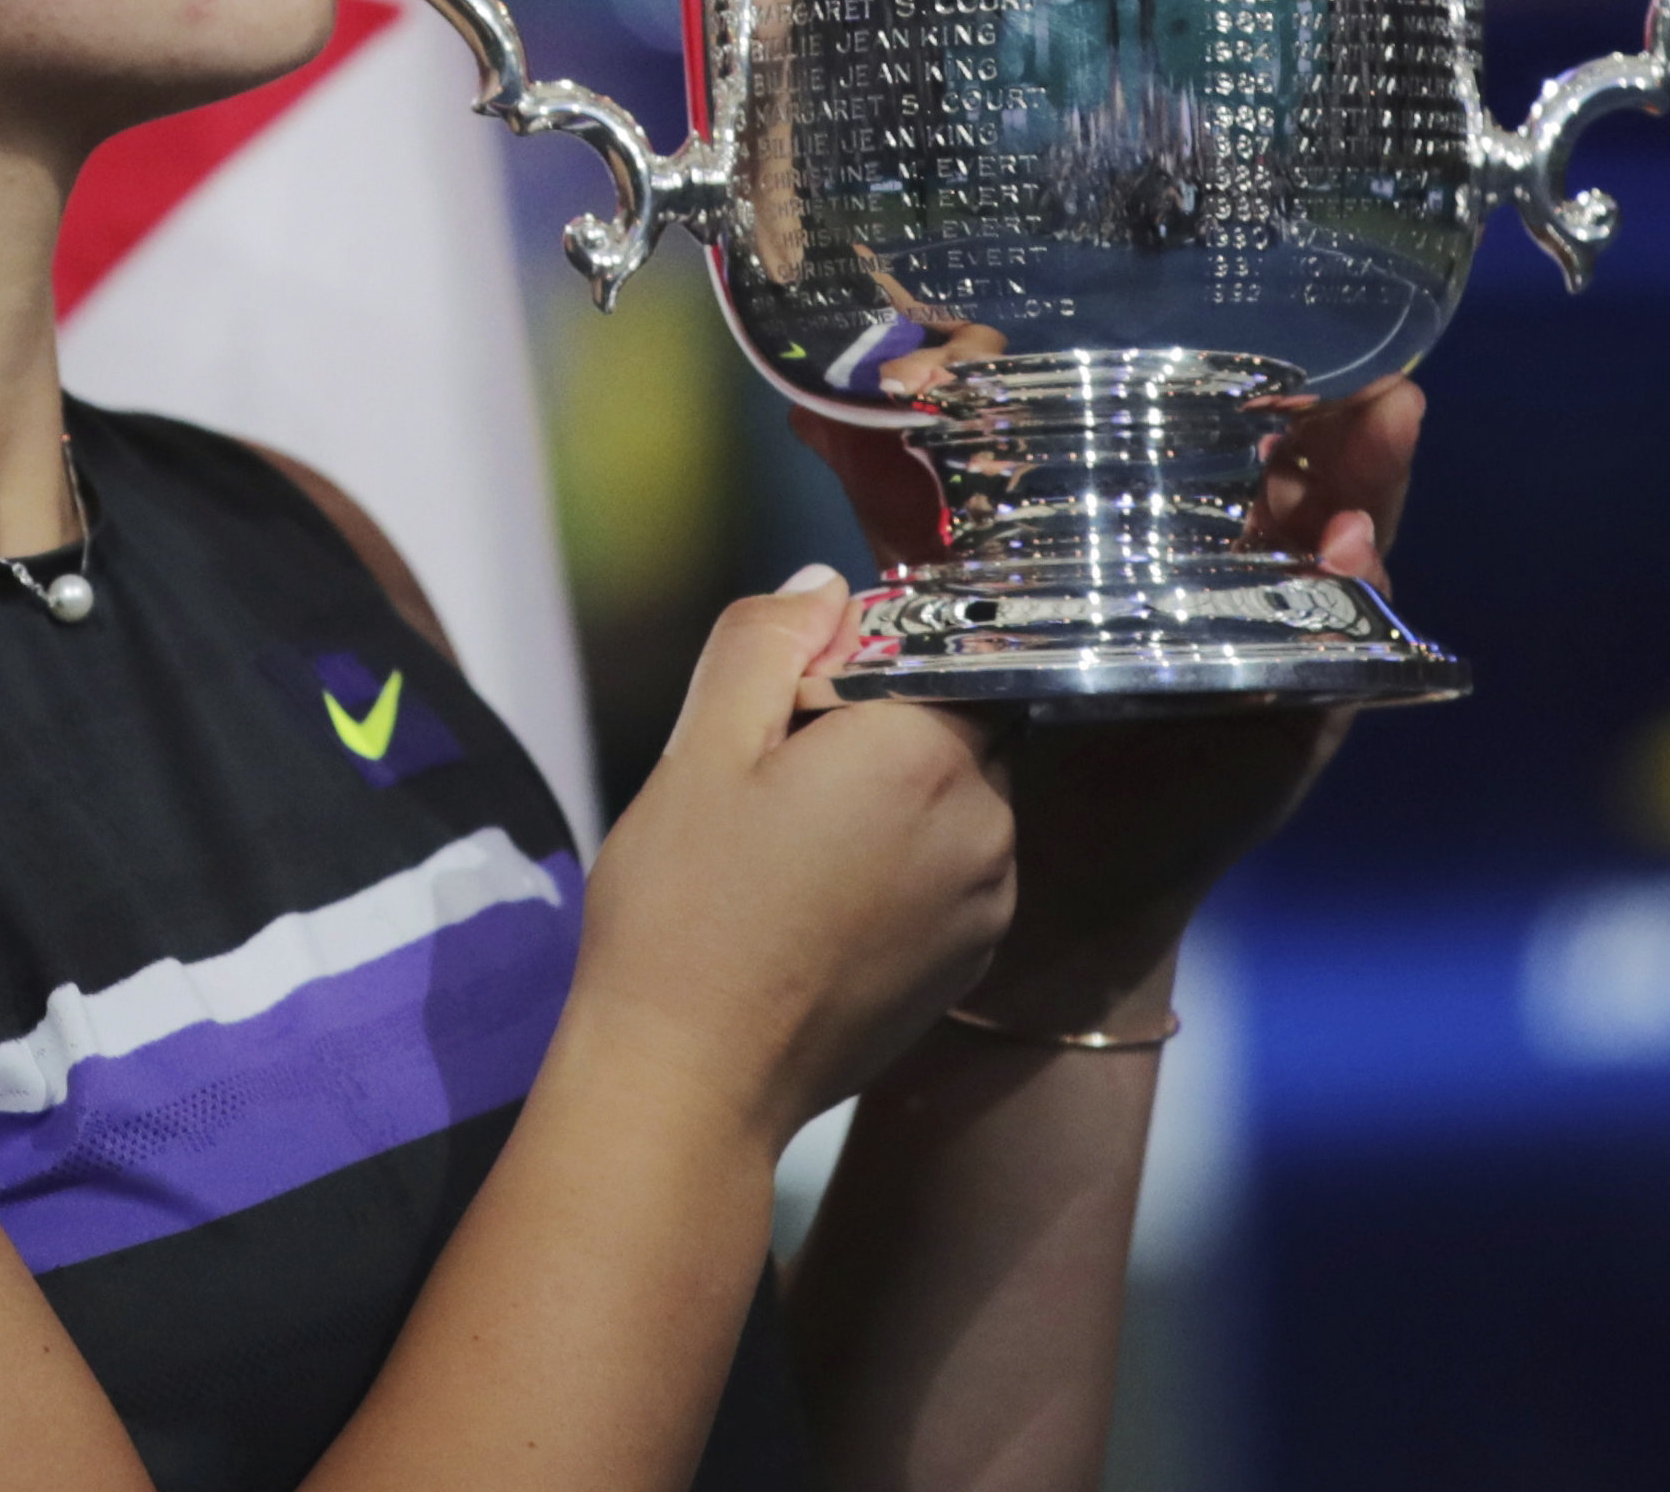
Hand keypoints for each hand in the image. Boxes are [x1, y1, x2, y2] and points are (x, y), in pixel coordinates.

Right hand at [569, 575, 1016, 1148]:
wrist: (690, 1086)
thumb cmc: (683, 913)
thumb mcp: (703, 749)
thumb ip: (767, 641)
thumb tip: (826, 585)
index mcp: (926, 752)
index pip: (935, 647)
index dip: (857, 656)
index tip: (784, 697)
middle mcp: (984, 821)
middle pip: (952, 720)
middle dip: (875, 725)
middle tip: (772, 777)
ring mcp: (986, 901)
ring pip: (953, 797)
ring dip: (890, 797)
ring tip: (786, 850)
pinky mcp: (969, 963)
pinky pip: (951, 870)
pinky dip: (898, 864)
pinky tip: (812, 903)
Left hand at [788, 376, 1425, 1034]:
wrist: (1022, 875)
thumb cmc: (992, 726)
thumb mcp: (943, 591)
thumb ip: (897, 507)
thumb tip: (815, 404)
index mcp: (1160, 549)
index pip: (1224, 446)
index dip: (1249, 387)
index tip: (1264, 326)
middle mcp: (1227, 591)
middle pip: (1301, 486)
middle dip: (1340, 423)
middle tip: (1370, 363)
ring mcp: (1269, 656)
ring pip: (1341, 558)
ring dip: (1368, 490)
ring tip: (1386, 424)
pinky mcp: (1288, 728)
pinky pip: (1341, 664)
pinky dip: (1358, 606)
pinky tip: (1354, 552)